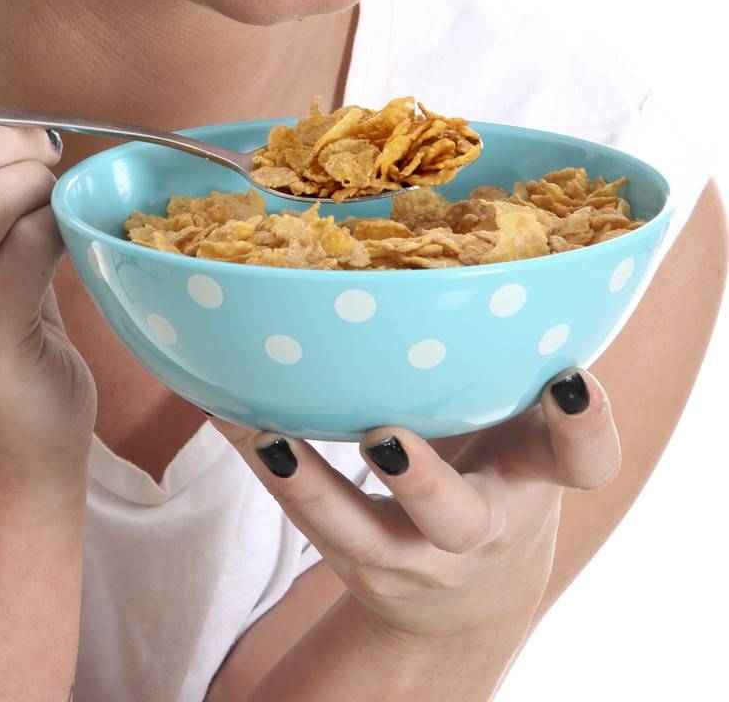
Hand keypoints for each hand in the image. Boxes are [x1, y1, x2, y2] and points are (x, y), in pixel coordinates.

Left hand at [205, 369, 619, 650]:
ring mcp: (419, 556)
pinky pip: (312, 523)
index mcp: (537, 473)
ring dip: (314, 487)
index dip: (587, 425)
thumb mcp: (521, 419)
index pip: (586, 461)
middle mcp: (485, 525)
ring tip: (272, 437)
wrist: (468, 594)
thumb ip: (508, 355)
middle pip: (461, 519)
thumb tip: (454, 222)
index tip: (568, 377)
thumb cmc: (494, 464)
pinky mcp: (362, 564)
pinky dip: (271, 469)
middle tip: (384, 435)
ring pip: (366, 535)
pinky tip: (230, 417)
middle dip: (423, 483)